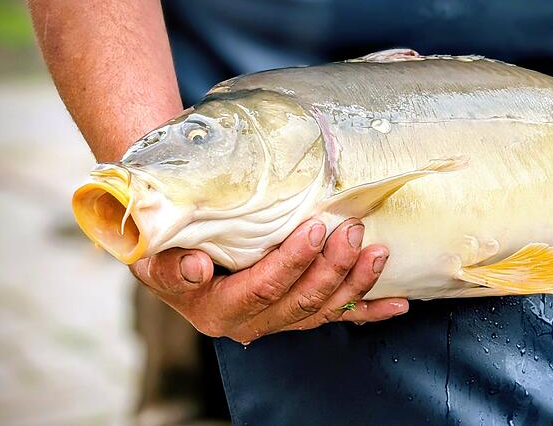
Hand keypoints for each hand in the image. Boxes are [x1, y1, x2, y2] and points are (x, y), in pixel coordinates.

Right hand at [130, 218, 408, 342]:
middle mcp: (252, 323)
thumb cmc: (167, 247)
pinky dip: (370, 310)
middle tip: (352, 230)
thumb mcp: (154, 256)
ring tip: (378, 252)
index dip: (292, 262)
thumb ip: (171, 266)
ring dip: (356, 283)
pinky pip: (339, 317)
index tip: (315, 228)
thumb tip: (198, 267)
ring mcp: (280, 320)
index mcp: (218, 310)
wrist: (178, 250)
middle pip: (301, 302)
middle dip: (332, 267)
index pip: (262, 290)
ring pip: (325, 310)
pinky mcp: (299, 314)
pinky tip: (398, 303)